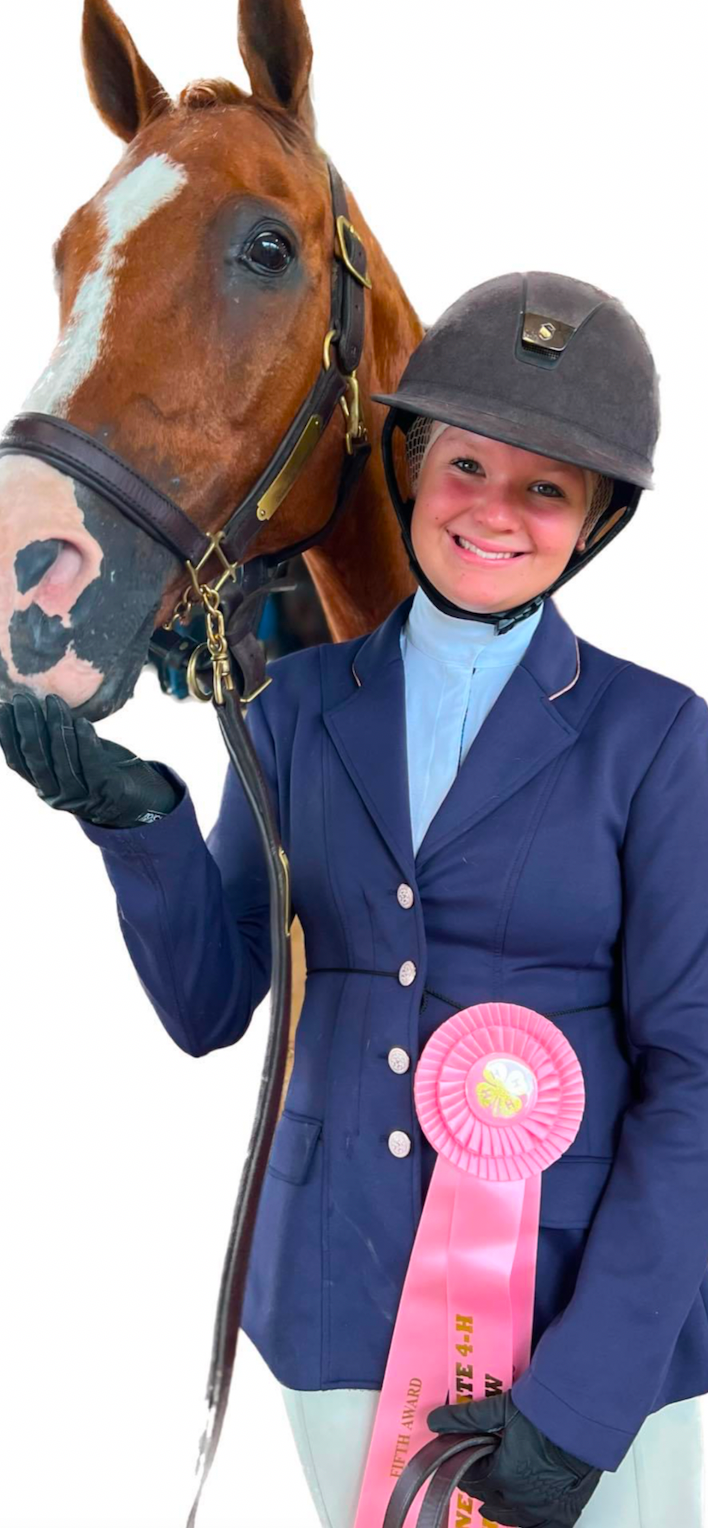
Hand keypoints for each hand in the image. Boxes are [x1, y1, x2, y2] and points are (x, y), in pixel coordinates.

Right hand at [0, 692, 179, 827]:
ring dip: (56, 726)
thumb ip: (52, 740)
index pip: (18, 761)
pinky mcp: (105, 791)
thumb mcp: (71, 756)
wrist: (138, 800)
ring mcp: (80, 795)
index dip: (7, 735)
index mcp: (44, 786)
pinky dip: (85, 741)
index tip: (3, 707)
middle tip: (23, 698)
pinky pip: (91, 763)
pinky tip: (82, 720)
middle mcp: (57, 795)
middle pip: (36, 758)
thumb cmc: (100, 770)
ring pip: (62, 758)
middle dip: (27, 725)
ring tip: (53, 700)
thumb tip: (32, 705)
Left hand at [427, 1391, 601, 1527]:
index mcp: (501, 1474)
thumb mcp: (499, 1410)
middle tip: (485, 1475)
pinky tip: (525, 1518)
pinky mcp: (563, 1512)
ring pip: (513, 1518)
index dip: (469, 1471)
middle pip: (491, 1500)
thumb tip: (434, 1421)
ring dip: (504, 1507)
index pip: (473, 1481)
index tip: (470, 1464)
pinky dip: (531, 1523)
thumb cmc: (545, 1412)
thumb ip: (464, 1418)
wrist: (582, 1419)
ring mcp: (542, 1509)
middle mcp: (520, 1497)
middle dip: (485, 1487)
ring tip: (498, 1498)